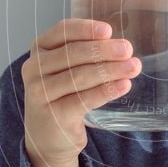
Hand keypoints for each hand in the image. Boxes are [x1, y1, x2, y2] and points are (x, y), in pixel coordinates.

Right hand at [21, 18, 141, 166]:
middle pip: (72, 54)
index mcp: (39, 49)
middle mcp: (34, 68)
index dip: (85, 29)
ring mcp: (40, 93)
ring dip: (109, 70)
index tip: (108, 30)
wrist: (47, 136)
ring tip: (133, 67)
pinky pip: (83, 100)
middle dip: (103, 50)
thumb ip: (87, 53)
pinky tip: (124, 86)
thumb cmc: (62, 94)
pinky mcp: (53, 115)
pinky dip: (106, 91)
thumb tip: (121, 46)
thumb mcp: (67, 68)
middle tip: (127, 49)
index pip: (61, 31)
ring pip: (79, 76)